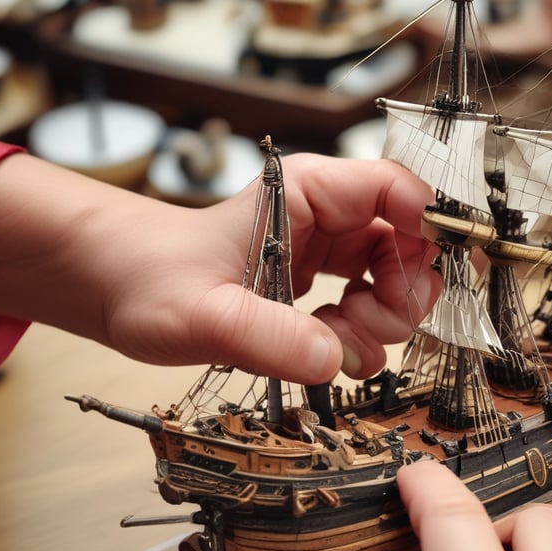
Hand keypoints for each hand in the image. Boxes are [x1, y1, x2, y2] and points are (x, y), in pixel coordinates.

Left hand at [0, 152, 438, 382]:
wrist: (121, 287)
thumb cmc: (149, 277)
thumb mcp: (204, 314)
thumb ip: (269, 337)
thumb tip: (334, 361)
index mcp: (305, 193)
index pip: (395, 189)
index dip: (430, 227)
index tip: (430, 278)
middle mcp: (326, 215)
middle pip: (411, 243)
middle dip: (402, 295)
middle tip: (358, 327)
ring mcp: (328, 249)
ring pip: (399, 280)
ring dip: (380, 324)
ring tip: (328, 340)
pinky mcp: (322, 281)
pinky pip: (373, 307)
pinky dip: (361, 337)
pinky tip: (321, 346)